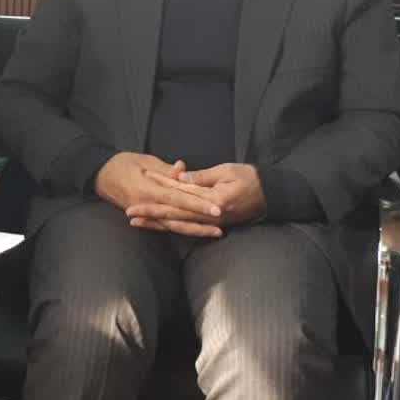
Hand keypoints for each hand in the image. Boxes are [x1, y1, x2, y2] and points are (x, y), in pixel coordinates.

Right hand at [95, 152, 224, 237]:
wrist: (99, 175)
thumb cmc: (121, 164)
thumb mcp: (144, 160)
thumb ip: (165, 169)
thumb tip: (183, 170)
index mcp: (149, 190)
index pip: (179, 200)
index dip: (198, 205)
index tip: (216, 209)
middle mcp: (147, 205)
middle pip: (178, 218)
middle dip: (200, 223)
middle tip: (221, 227)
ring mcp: (145, 213)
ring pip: (173, 226)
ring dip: (194, 230)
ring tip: (214, 232)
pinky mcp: (143, 217)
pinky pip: (163, 226)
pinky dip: (179, 229)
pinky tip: (193, 232)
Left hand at [145, 162, 266, 228]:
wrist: (270, 195)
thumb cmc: (249, 178)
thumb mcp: (226, 171)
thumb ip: (201, 177)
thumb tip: (179, 177)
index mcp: (213, 201)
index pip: (180, 196)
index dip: (160, 191)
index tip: (140, 190)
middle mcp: (209, 216)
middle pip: (174, 215)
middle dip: (151, 214)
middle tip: (129, 213)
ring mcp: (210, 223)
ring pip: (179, 225)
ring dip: (156, 224)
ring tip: (136, 222)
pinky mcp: (211, 225)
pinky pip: (188, 228)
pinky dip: (172, 227)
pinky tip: (158, 227)